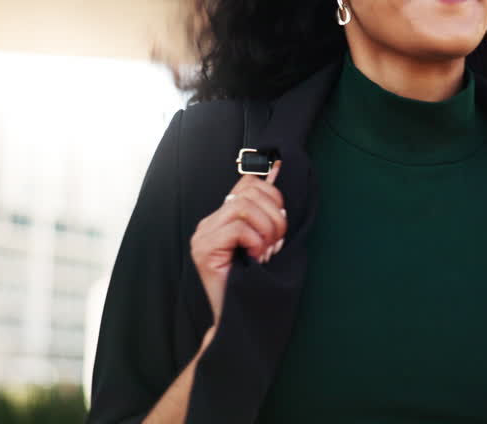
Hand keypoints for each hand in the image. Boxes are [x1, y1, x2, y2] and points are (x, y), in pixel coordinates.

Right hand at [190, 161, 286, 324]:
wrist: (240, 318)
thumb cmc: (256, 280)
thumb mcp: (268, 239)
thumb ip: (268, 210)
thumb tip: (278, 168)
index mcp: (223, 217)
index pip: (247, 183)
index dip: (273, 192)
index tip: (283, 215)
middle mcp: (209, 223)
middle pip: (249, 192)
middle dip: (275, 215)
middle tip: (277, 242)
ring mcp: (203, 236)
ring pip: (243, 206)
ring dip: (267, 229)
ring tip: (266, 251)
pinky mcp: (204, 250)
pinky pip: (238, 228)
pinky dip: (255, 242)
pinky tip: (256, 259)